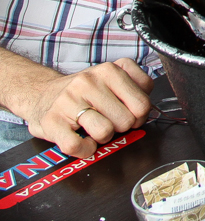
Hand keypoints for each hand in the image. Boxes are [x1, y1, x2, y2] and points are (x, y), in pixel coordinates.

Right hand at [24, 59, 153, 157]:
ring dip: (102, 138)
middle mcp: (89, 82)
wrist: (39, 94)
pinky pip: (77, 146)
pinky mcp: (51, 122)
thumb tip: (149, 107)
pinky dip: (84, 149)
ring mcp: (68, 101)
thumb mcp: (112, 77)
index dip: (140, 115)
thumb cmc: (83, 91)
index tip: (129, 113)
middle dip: (122, 127)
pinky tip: (82, 140)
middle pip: (127, 120)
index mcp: (110, 70)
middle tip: (110, 121)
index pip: (143, 102)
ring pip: (105, 132)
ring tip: (94, 128)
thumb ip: (136, 86)